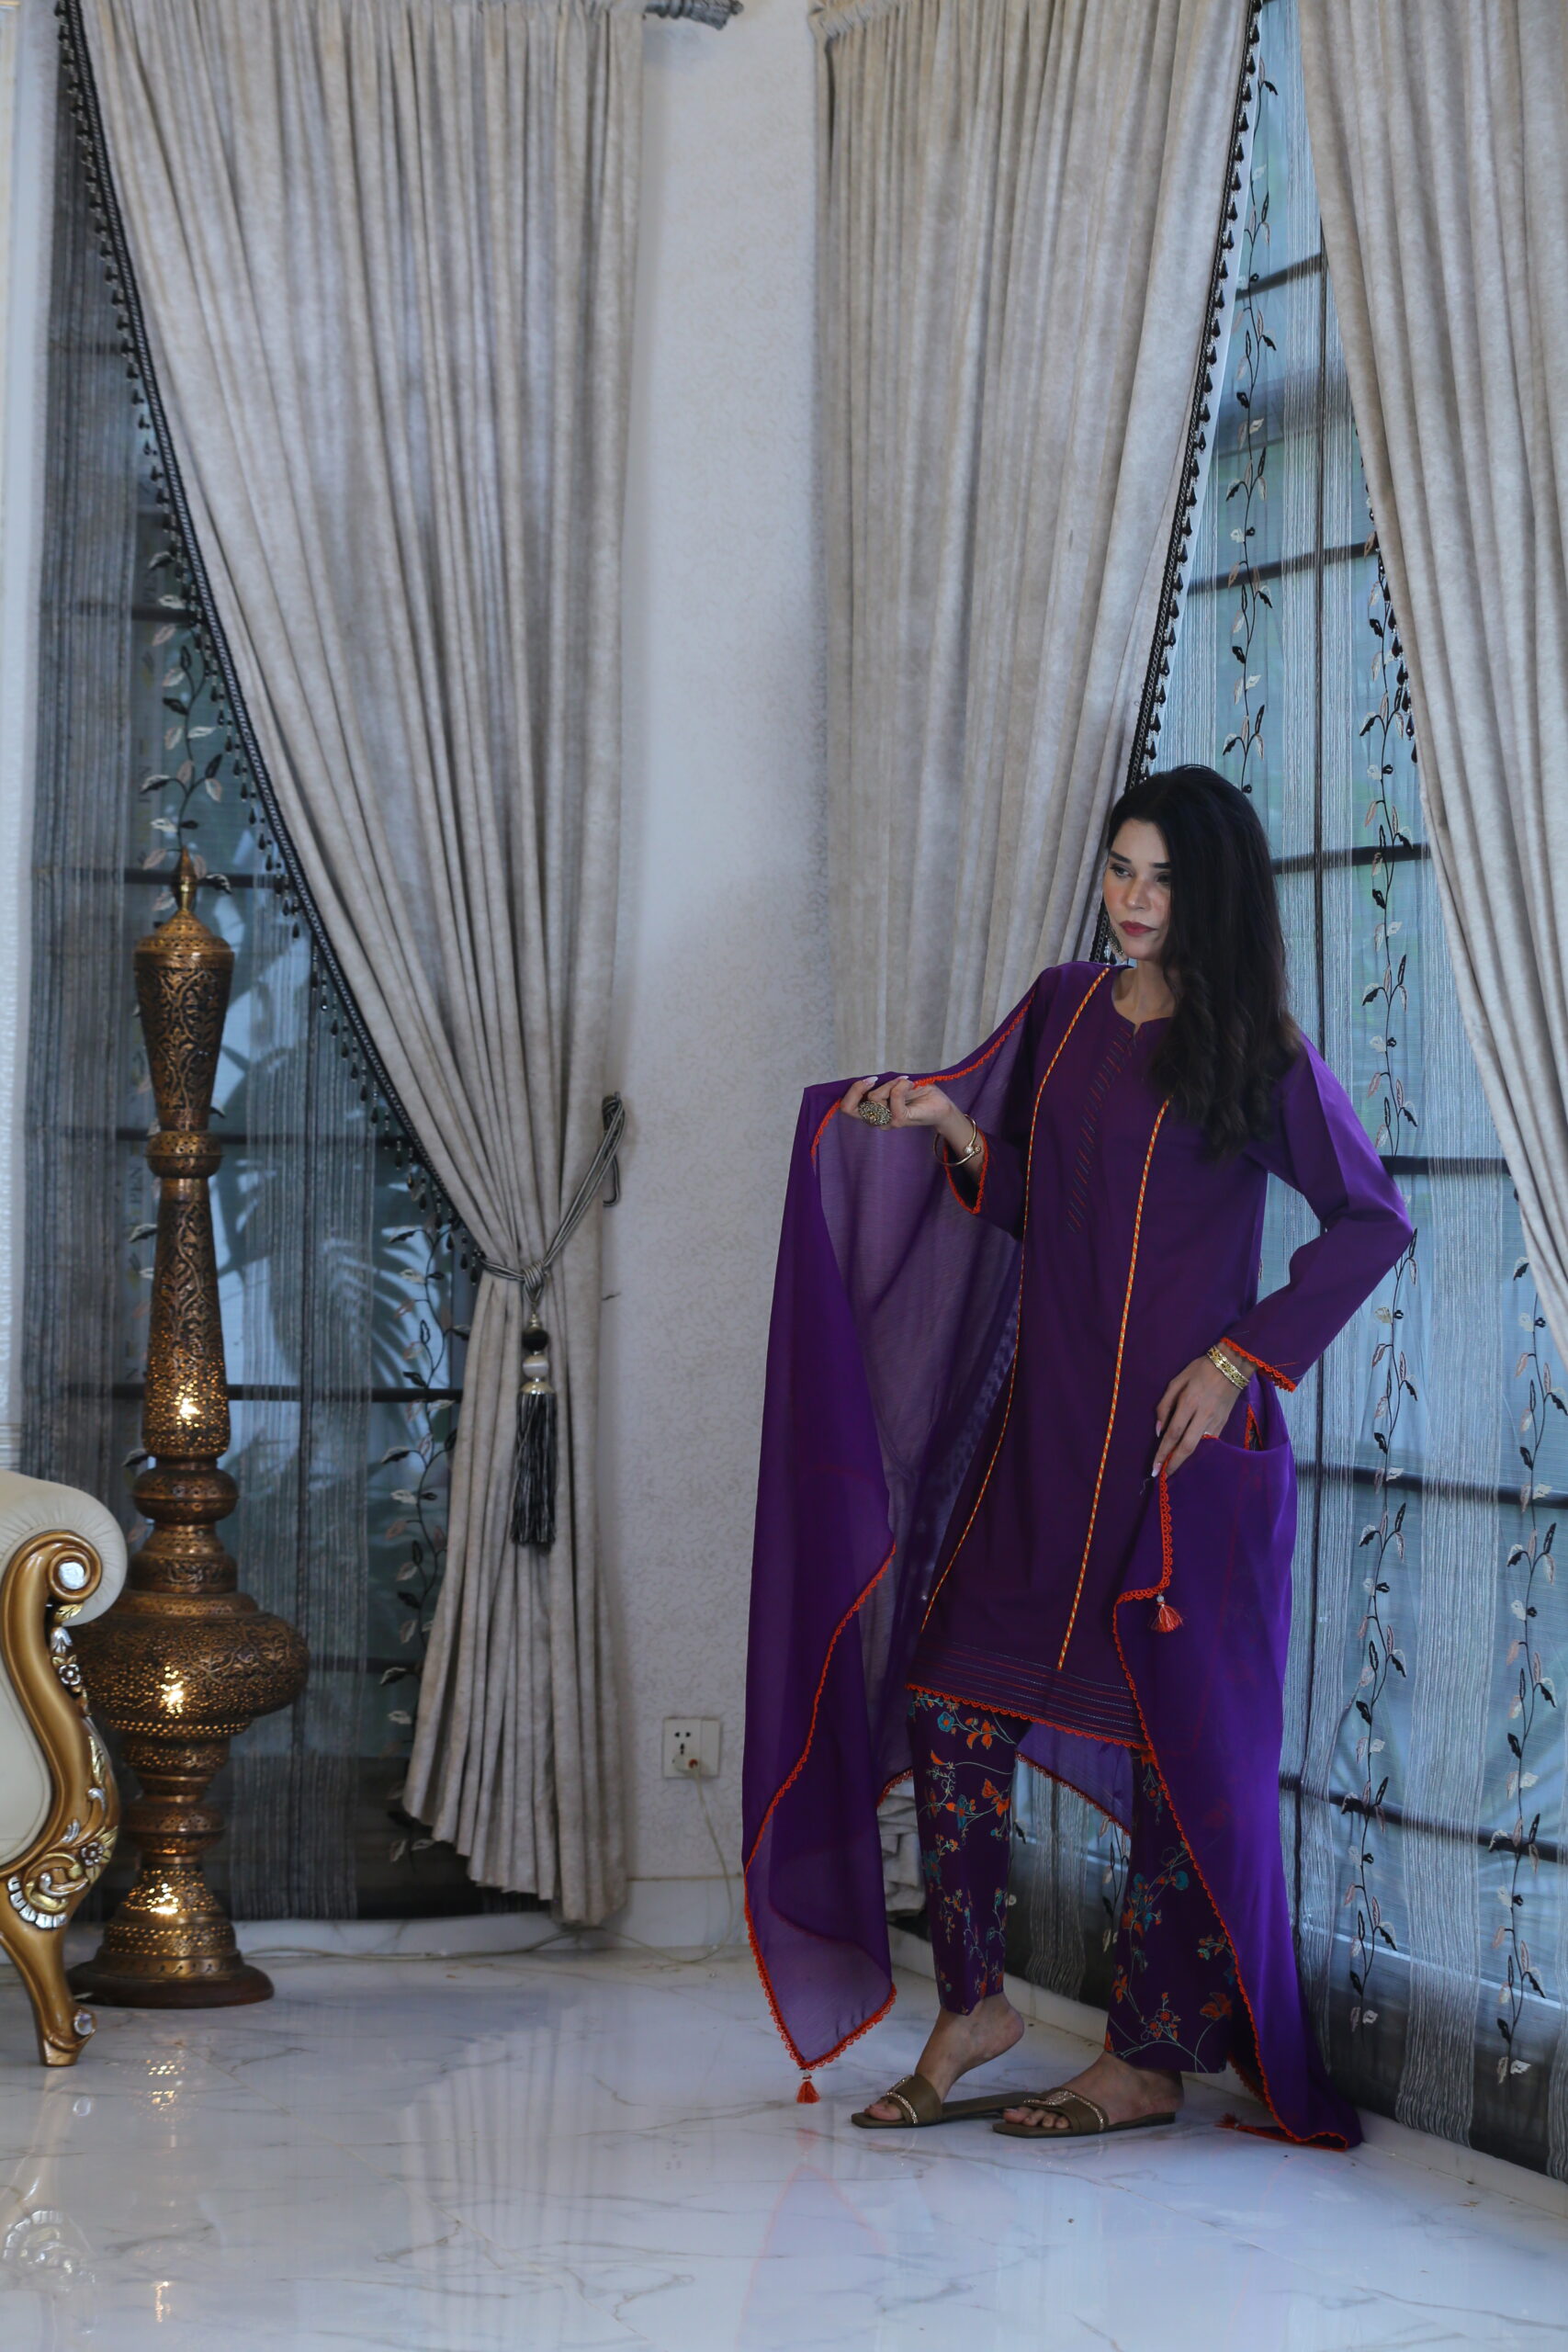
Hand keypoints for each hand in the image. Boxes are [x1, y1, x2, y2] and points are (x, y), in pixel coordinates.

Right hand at [840, 1074, 955, 1131]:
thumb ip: (880, 1085)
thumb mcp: (893, 1085)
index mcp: (872, 1112)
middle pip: (849, 1109)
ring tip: (904, 1083)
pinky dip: (901, 1086)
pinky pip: (893, 1098)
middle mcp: (876, 1120)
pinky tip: (910, 1084)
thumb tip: (870, 1079)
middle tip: (874, 1079)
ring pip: (873, 1098)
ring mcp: (887, 1122)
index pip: (847, 1108)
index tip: (869, 1079)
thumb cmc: (917, 1094)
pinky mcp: (900, 1120)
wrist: (940, 1105)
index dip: (852, 1091)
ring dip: (889, 1084)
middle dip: (857, 1089)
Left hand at [1152, 1353, 1245, 1476]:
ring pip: (1200, 1447)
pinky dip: (1199, 1452)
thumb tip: (1159, 1430)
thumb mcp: (1177, 1381)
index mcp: (1189, 1402)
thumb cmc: (1200, 1370)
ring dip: (1186, 1460)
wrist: (1232, 1366)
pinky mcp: (1224, 1423)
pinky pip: (1209, 1442)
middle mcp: (1203, 1415)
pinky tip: (1190, 1458)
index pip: (1173, 1433)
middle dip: (1174, 1463)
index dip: (1163, 1452)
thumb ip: (1165, 1405)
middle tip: (1163, 1476)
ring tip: (1173, 1470)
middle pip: (1187, 1446)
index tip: (1155, 1467)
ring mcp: (1216, 1421)